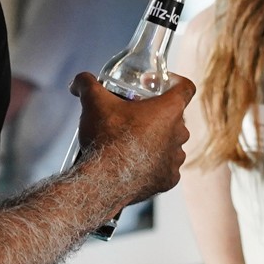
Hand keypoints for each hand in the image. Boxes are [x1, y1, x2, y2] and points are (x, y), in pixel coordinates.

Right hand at [72, 71, 193, 205]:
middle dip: (157, 114)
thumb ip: (86, 84)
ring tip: (133, 143)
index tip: (155, 84)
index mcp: (170, 110)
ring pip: (171, 144)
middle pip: (175, 117)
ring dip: (157, 141)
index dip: (175, 81)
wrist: (104, 182)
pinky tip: (136, 164)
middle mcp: (180, 133)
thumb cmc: (106, 138)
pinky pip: (165, 168)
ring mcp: (176, 159)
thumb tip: (77, 82)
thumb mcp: (93, 102)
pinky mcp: (169, 180)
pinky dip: (154, 165)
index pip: (186, 87)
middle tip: (134, 115)